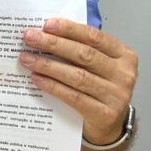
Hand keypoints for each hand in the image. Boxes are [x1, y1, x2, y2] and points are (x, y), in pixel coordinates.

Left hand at [18, 18, 137, 145]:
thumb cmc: (99, 89)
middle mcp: (124, 74)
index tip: (47, 24)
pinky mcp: (104, 114)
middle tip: (30, 38)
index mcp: (124, 55)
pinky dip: (53, 86)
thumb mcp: (97, 66)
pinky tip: (37, 78)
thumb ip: (79, 49)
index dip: (69, 29)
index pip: (94, 37)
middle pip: (84, 54)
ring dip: (48, 65)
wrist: (108, 125)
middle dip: (54, 44)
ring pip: (77, 76)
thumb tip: (46, 33)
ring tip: (27, 59)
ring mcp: (116, 96)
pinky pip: (73, 96)